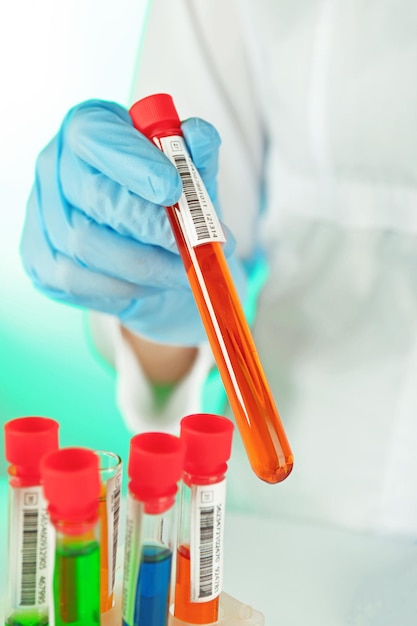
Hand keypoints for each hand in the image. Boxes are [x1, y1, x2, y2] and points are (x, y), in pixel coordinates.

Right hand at [20, 99, 245, 345]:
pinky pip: (81, 280)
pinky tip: (151, 284)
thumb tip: (198, 138)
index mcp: (89, 126)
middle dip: (152, 226)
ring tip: (184, 269)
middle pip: (95, 196)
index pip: (99, 137)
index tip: (173, 190)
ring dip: (146, 265)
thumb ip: (198, 151)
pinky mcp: (40, 260)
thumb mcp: (190, 171)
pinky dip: (124, 288)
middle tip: (195, 245)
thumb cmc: (165, 199)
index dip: (135, 163)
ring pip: (89, 245)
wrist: (141, 244)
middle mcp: (55, 165)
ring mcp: (41, 213)